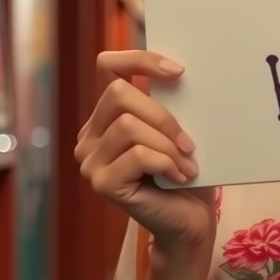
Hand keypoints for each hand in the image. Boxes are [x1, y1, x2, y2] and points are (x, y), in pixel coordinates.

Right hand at [76, 50, 216, 258]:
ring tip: (186, 164)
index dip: (141, 59)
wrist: (189, 220)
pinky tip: (180, 176)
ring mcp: (90, 160)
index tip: (179, 71)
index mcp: (106, 115)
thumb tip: (180, 69)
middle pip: (119, 94)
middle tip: (188, 142)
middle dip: (162, 116)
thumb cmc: (185, 171)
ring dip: (168, 145)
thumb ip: (168, 102)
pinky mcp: (101, 183)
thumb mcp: (177, 128)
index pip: (108, 66)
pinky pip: (137, 155)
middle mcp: (89, 135)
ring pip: (129, 126)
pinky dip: (166, 163)